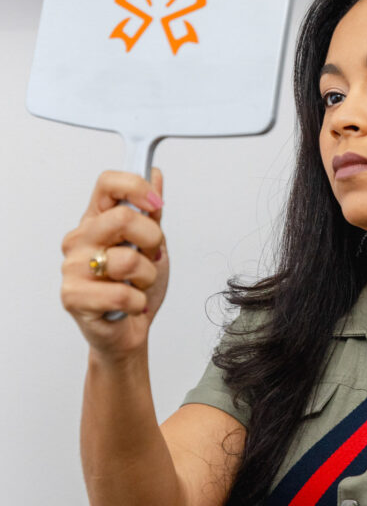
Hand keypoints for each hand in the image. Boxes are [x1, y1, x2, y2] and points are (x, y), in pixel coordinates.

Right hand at [60, 170, 168, 356]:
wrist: (128, 331)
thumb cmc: (137, 287)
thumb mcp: (153, 245)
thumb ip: (151, 212)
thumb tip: (154, 174)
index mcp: (96, 220)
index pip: (107, 183)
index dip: (136, 187)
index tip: (155, 205)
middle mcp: (80, 239)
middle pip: (123, 218)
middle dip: (152, 240)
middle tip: (152, 256)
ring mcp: (73, 267)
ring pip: (127, 259)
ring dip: (147, 277)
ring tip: (138, 286)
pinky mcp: (72, 297)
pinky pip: (122, 294)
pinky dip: (138, 302)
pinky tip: (130, 305)